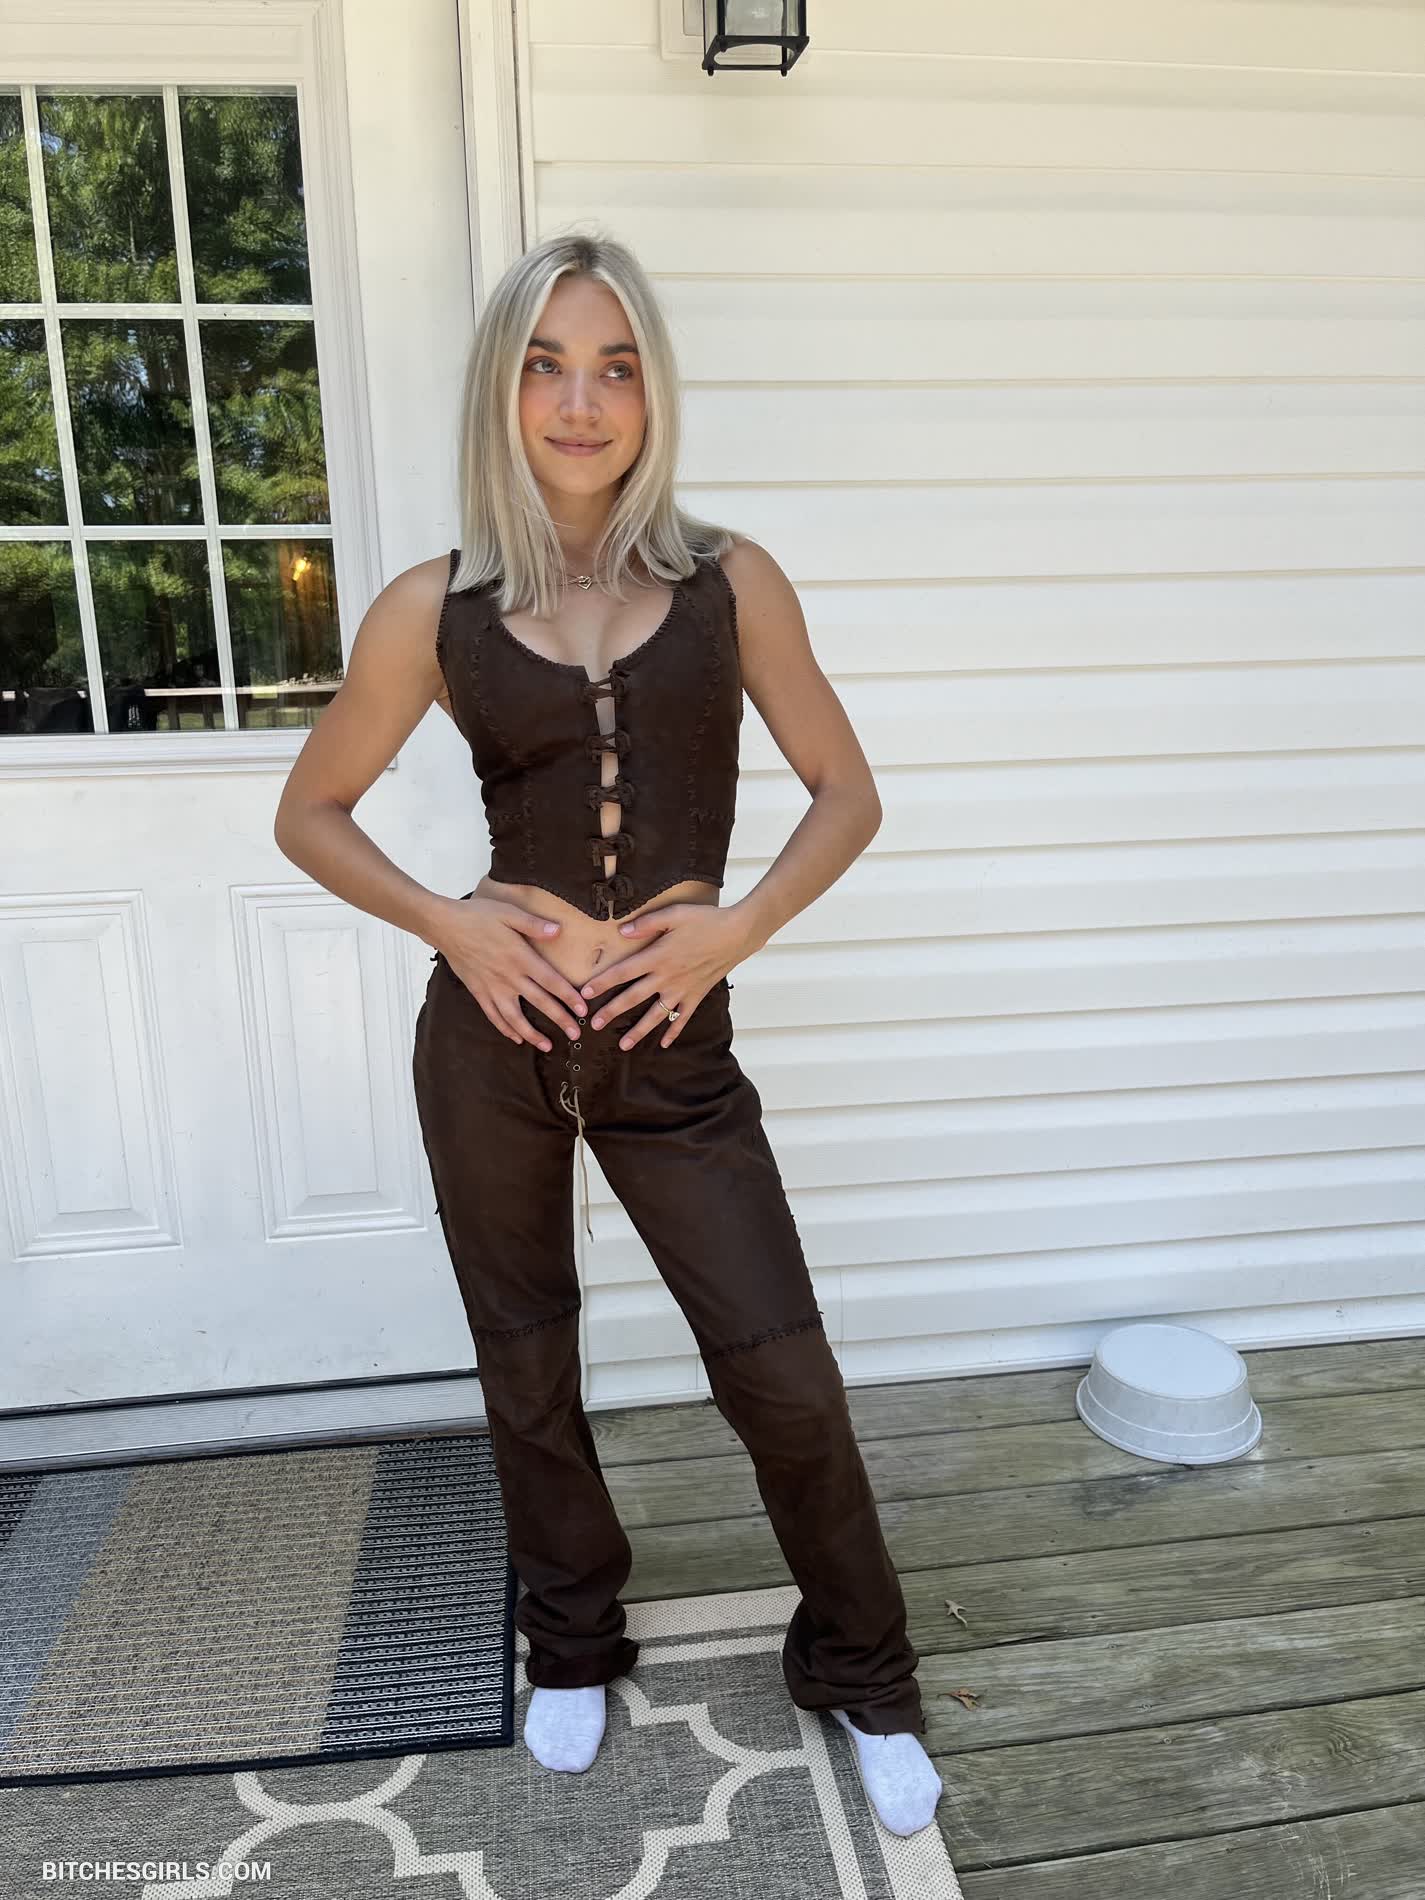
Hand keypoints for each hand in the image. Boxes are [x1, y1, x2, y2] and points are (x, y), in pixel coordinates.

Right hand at [431, 893, 587, 1047]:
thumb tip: (558, 930)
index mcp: (520, 957)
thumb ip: (534, 924)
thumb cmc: (478, 915)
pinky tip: (516, 1038)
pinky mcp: (478, 991)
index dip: (569, 997)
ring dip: (532, 1034)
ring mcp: (492, 987)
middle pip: (539, 1002)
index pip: (551, 981)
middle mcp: (509, 976)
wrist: (445, 925)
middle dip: (560, 1020)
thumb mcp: (509, 912)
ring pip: (515, 1017)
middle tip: (575, 1035)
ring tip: (547, 1046)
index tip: (583, 1010)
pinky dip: (505, 1028)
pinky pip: (493, 1015)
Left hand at [577, 904, 755, 1049]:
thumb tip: (622, 931)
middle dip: (611, 1012)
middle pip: (633, 998)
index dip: (602, 983)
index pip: (623, 972)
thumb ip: (646, 923)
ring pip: (655, 1015)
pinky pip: (682, 1018)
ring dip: (638, 1031)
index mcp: (657, 957)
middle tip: (593, 1024)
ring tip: (623, 1045)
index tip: (584, 993)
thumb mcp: (674, 914)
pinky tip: (664, 1044)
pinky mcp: (697, 995)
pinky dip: (673, 1032)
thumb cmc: (705, 920)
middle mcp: (667, 978)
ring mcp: (682, 990)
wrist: (738, 934)